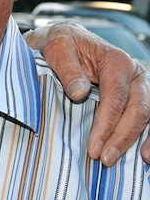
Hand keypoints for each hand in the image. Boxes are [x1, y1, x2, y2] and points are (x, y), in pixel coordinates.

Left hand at [25, 21, 149, 165]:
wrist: (68, 39)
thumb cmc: (62, 44)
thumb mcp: (58, 49)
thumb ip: (68, 70)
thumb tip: (79, 93)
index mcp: (116, 61)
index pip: (116, 98)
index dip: (106, 125)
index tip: (93, 147)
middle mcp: (134, 73)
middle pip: (137, 110)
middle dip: (122, 138)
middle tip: (104, 159)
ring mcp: (138, 86)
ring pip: (146, 116)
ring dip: (137, 140)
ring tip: (128, 161)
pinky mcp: (135, 96)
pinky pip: (145, 117)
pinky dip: (146, 136)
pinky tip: (144, 155)